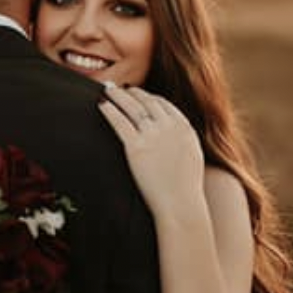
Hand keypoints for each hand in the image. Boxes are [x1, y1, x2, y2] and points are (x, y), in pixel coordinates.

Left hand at [98, 85, 205, 217]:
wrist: (180, 204)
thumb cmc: (186, 188)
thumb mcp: (192, 156)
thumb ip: (182, 141)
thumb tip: (175, 137)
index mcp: (184, 128)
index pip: (164, 105)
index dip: (149, 97)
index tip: (140, 94)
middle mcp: (169, 127)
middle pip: (147, 102)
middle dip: (133, 93)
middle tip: (121, 88)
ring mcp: (152, 135)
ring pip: (132, 108)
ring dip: (118, 96)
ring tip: (108, 89)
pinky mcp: (136, 147)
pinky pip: (119, 123)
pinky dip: (109, 111)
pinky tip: (101, 105)